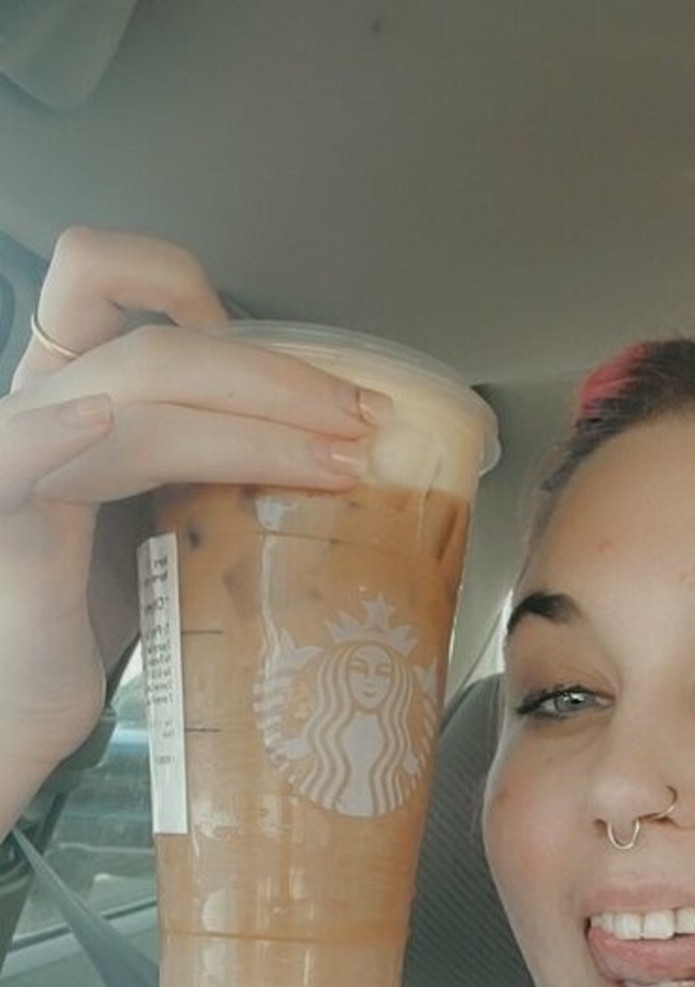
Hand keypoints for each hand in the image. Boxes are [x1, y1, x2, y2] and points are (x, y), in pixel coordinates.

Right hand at [0, 226, 385, 833]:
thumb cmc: (97, 617)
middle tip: (360, 425)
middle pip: (160, 347)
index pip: (103, 276)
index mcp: (75, 388)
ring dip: (253, 424)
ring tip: (333, 461)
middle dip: (277, 379)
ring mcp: (22, 455)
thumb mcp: (166, 522)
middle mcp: (42, 403)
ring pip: (136, 398)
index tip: (283, 357)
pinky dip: (51, 434)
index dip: (185, 283)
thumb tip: (331, 453)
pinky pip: (17, 459)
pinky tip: (96, 425)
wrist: (27, 702)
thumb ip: (210, 469)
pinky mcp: (6, 517)